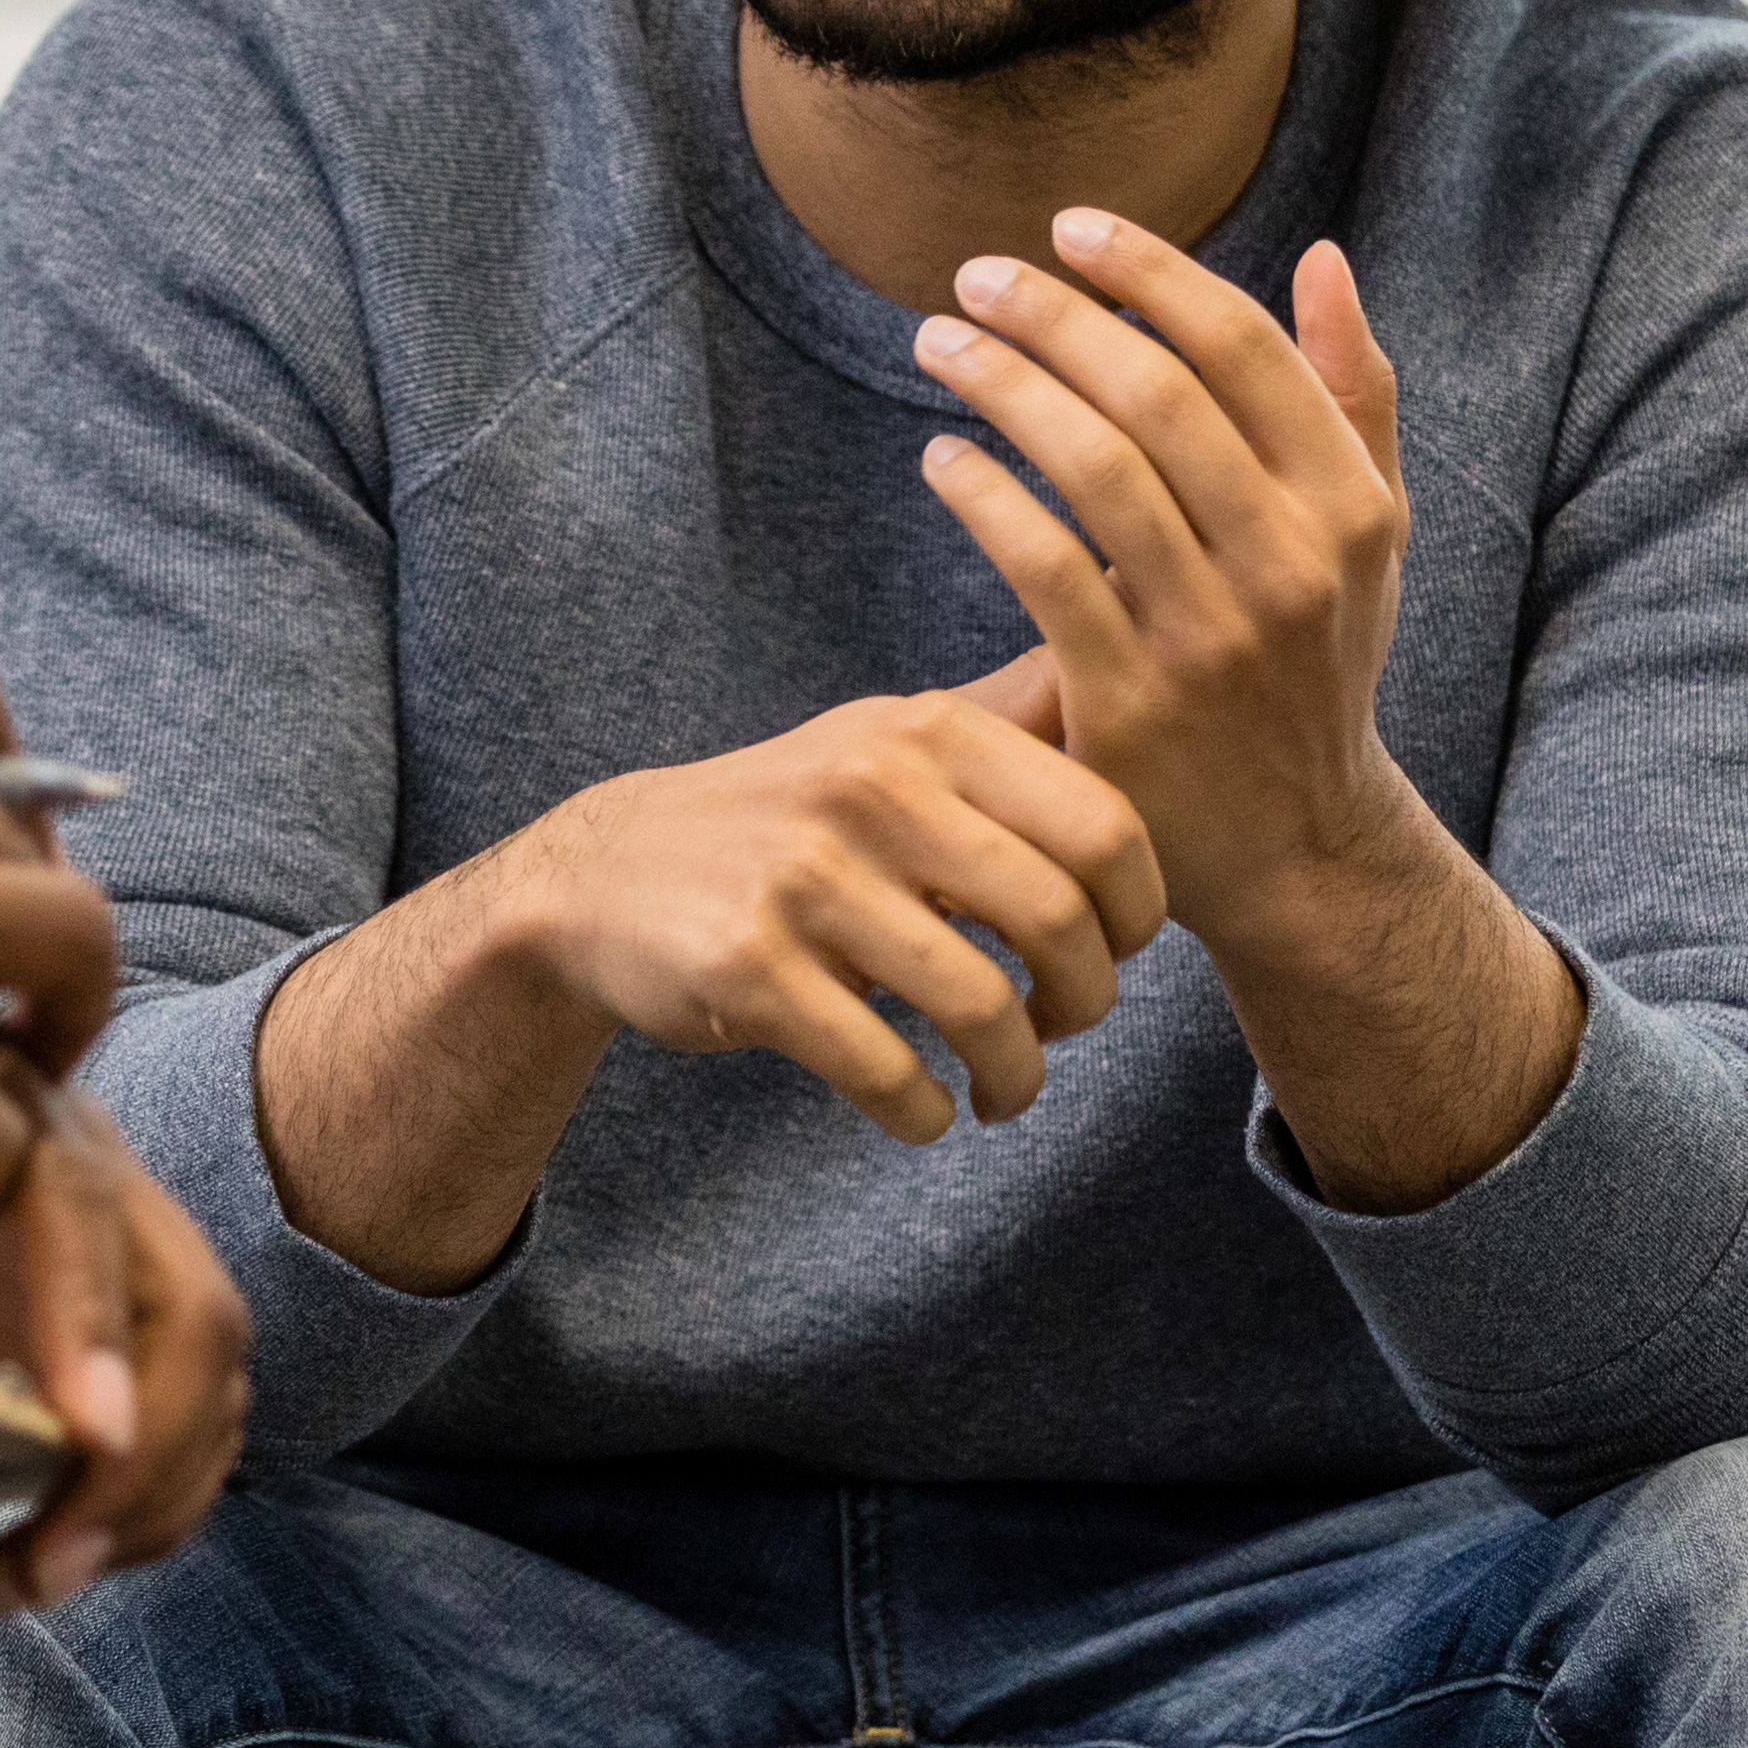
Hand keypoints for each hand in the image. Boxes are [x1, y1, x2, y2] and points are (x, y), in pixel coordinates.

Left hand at [0, 1072, 254, 1615]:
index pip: (78, 1207)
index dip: (92, 1324)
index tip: (86, 1442)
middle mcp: (68, 1167)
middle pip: (188, 1313)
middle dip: (149, 1452)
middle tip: (51, 1566)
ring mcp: (90, 1256)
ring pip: (198, 1381)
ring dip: (149, 1501)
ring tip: (33, 1577)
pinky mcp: (79, 1338)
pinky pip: (161, 1425)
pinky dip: (130, 1510)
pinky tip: (41, 1560)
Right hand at [479, 658, 1163, 1145]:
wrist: (606, 874)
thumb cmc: (789, 818)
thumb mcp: (888, 739)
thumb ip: (1009, 717)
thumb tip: (1125, 635)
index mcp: (926, 733)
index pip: (1106, 824)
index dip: (1141, 911)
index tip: (1116, 951)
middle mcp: (869, 790)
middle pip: (1058, 920)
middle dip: (1089, 1004)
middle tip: (1066, 1028)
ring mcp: (804, 879)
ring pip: (983, 1009)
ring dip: (1018, 1078)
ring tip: (1005, 1092)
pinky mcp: (749, 968)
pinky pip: (888, 1070)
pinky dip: (926, 1113)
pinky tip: (926, 1110)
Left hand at [910, 214, 1416, 952]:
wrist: (1298, 848)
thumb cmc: (1317, 663)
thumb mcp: (1369, 538)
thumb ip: (1352, 396)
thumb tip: (1324, 258)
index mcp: (1352, 507)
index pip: (1244, 348)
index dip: (1150, 272)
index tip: (1072, 227)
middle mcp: (1292, 563)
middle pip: (1156, 392)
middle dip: (1055, 315)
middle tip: (977, 275)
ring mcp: (1210, 636)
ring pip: (1092, 466)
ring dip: (1001, 383)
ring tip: (940, 343)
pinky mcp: (1128, 700)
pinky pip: (1040, 564)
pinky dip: (982, 493)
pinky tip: (942, 457)